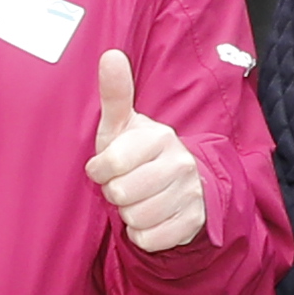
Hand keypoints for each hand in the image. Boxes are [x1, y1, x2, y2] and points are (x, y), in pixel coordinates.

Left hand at [85, 49, 208, 254]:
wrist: (184, 185)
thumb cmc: (138, 153)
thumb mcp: (123, 125)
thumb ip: (116, 93)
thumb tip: (110, 55)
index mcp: (160, 138)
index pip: (112, 163)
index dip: (100, 170)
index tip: (104, 167)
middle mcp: (181, 164)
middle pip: (122, 193)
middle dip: (115, 193)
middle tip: (124, 184)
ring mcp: (191, 194)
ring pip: (136, 218)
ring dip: (129, 214)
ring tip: (137, 199)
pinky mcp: (193, 223)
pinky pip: (150, 240)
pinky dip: (143, 235)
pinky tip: (150, 218)